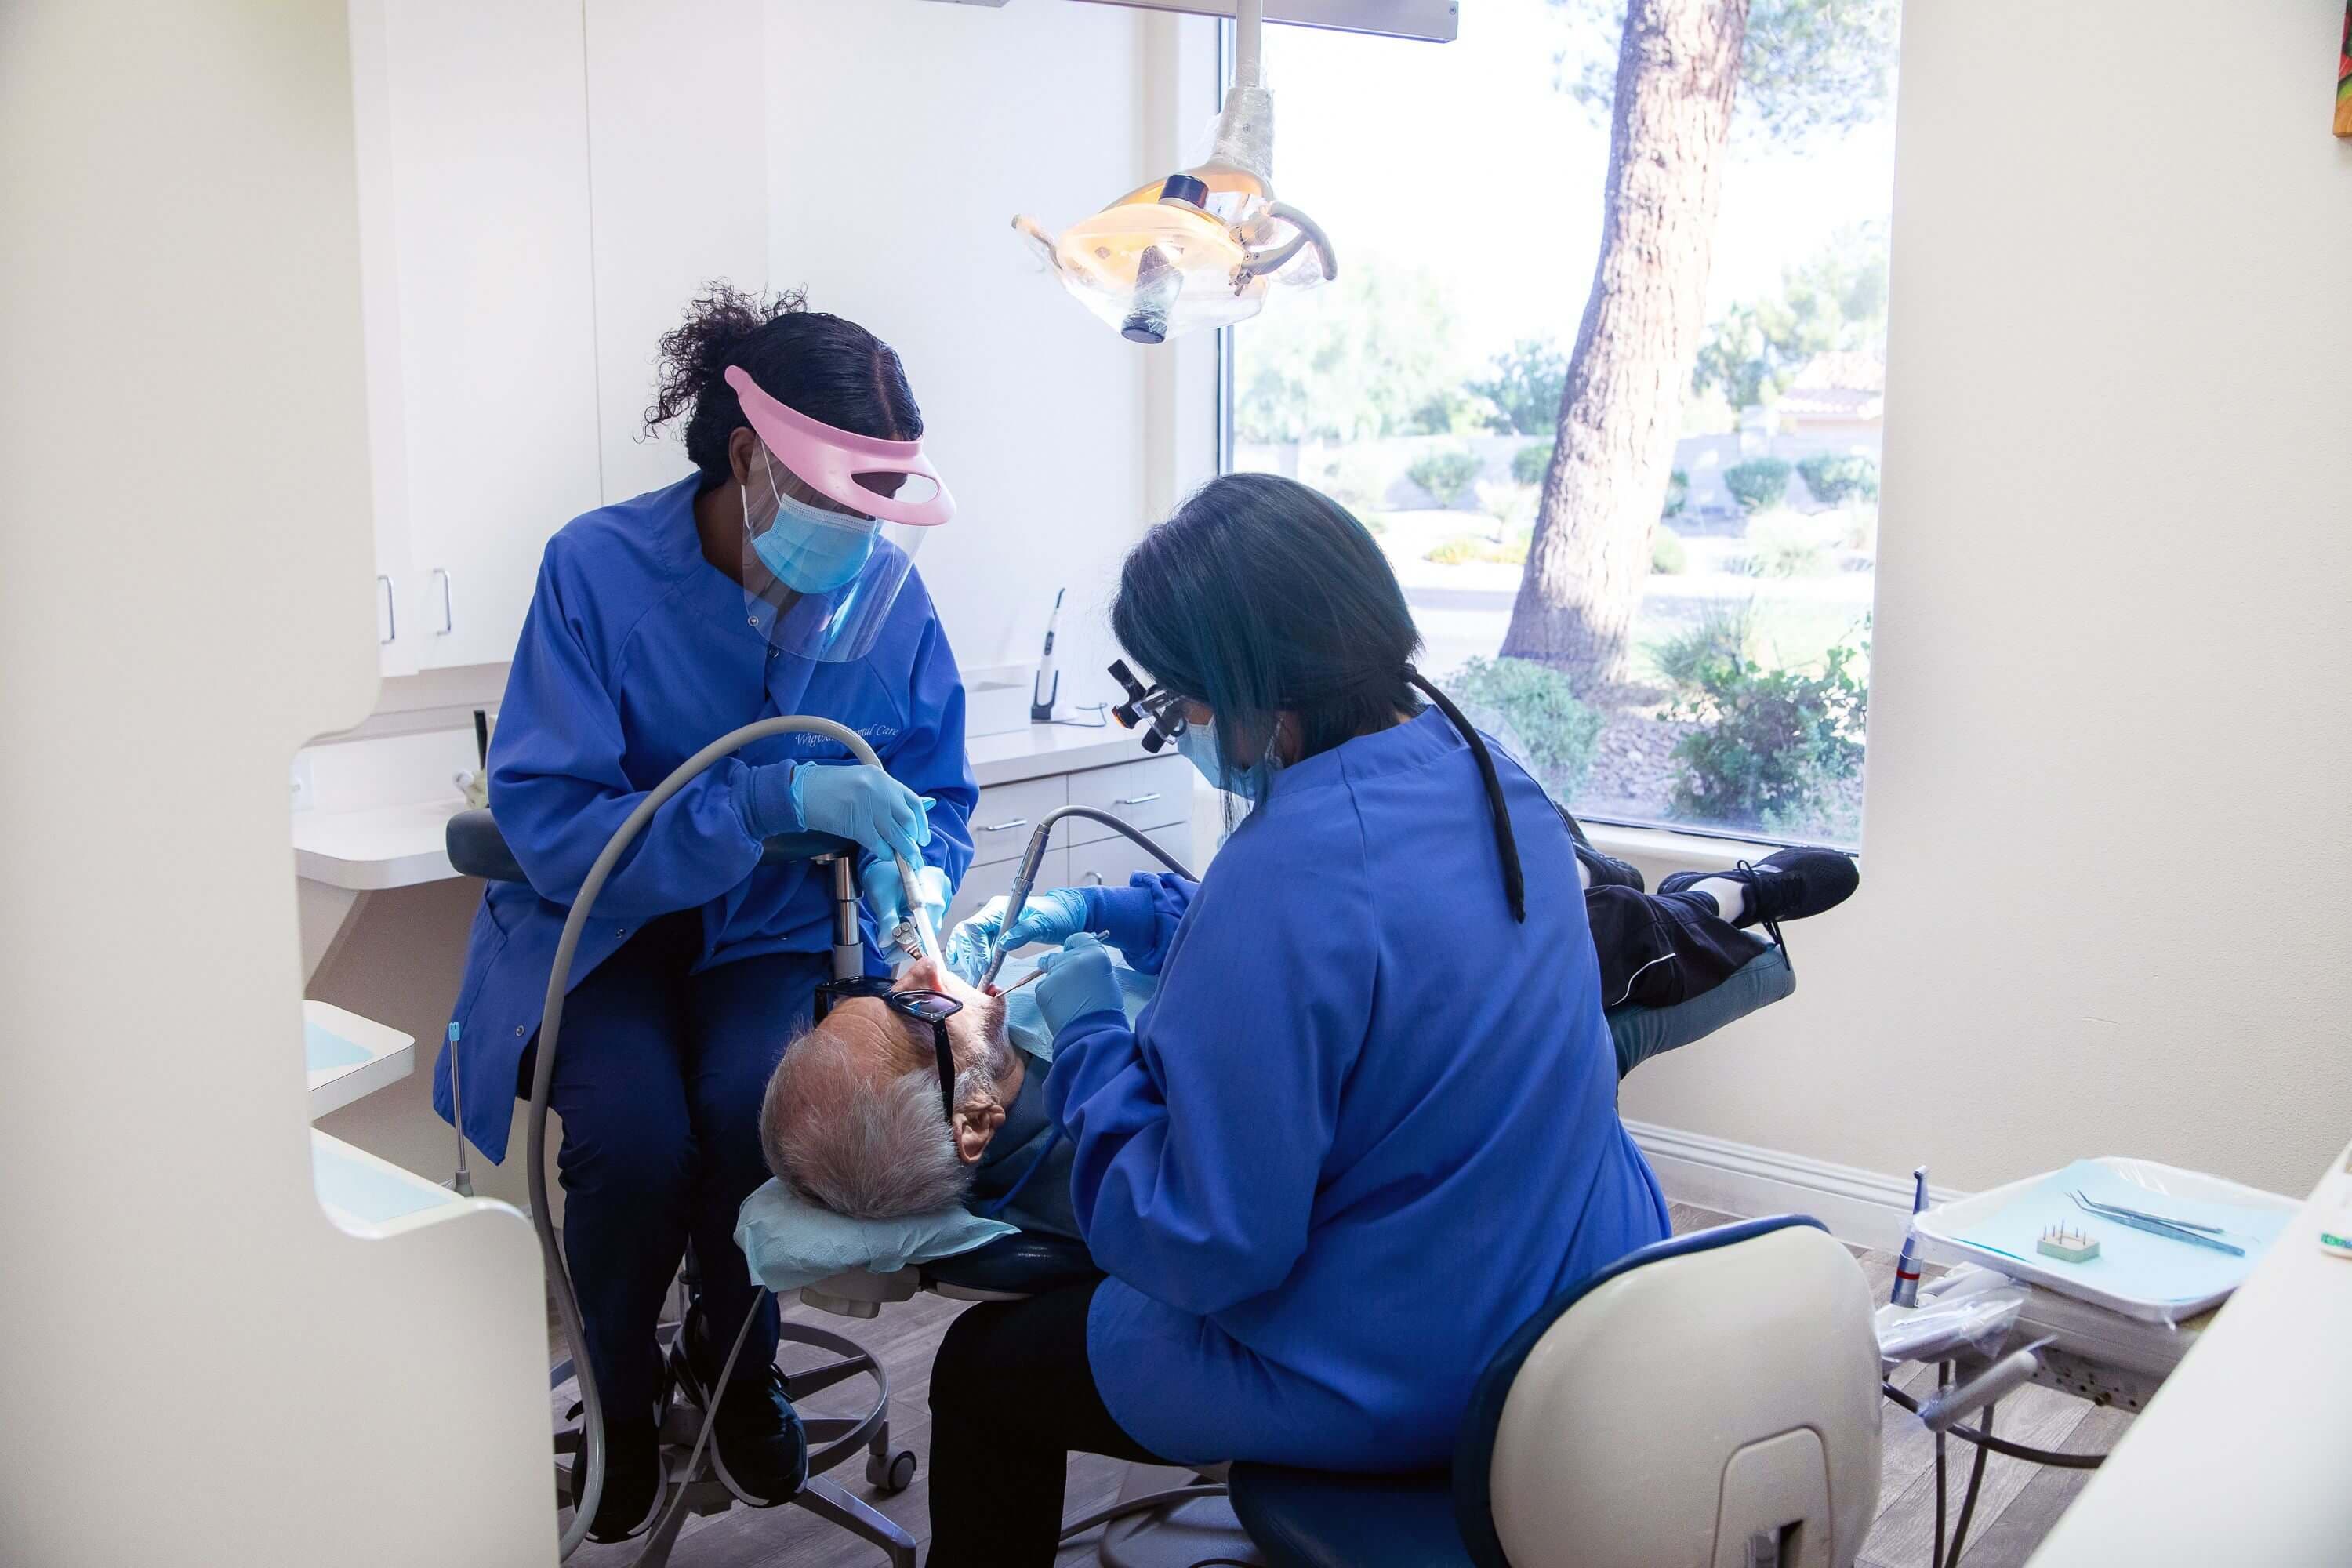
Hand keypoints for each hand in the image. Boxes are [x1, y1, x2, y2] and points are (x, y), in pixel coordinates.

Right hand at [792, 762, 930, 864]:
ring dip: (904, 851)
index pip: (913, 801)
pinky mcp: (857, 824)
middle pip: (908, 820)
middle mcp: (879, 790)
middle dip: (914, 840)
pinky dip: (884, 852)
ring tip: (908, 862)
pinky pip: (878, 843)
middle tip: (915, 853)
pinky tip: (885, 855)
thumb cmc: (829, 787)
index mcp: (882, 778)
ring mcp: (869, 806)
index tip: (922, 836)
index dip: (922, 822)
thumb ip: (884, 795)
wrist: (802, 791)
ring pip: (896, 834)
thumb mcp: (862, 782)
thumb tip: (907, 816)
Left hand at [862, 859, 950, 943]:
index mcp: (932, 886)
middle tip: (891, 951)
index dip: (914, 943)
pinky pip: (930, 916)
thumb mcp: (883, 897)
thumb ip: (886, 921)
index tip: (902, 954)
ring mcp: (942, 891)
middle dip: (909, 940)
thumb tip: (886, 941)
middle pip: (930, 925)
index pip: (929, 924)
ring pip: (930, 922)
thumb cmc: (884, 871)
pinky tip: (902, 925)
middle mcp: (941, 888)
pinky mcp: (938, 894)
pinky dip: (915, 924)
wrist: (886, 857)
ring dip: (912, 934)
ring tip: (893, 939)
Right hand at [943, 888, 1094, 982]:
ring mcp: (990, 925)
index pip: (976, 926)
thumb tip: (1003, 945)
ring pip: (966, 942)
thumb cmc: (1055, 915)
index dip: (977, 948)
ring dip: (969, 962)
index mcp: (999, 908)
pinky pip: (973, 945)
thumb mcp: (1043, 923)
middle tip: (978, 980)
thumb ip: (1024, 932)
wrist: (1063, 915)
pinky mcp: (993, 935)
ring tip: (977, 981)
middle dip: (970, 959)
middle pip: (966, 935)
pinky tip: (969, 970)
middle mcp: (990, 915)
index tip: (985, 966)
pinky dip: (969, 958)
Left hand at [1035, 934, 1125, 1037]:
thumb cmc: (1105, 1010)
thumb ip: (1092, 965)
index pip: (1079, 938)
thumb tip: (1082, 964)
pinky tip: (1060, 1007)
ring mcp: (1056, 973)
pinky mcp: (1042, 988)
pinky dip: (1049, 995)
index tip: (1075, 955)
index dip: (1075, 947)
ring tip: (1067, 1000)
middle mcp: (1073, 958)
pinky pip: (1043, 986)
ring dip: (1056, 980)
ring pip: (1050, 970)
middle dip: (1062, 965)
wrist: (1092, 1033)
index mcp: (1095, 954)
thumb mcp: (1107, 979)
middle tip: (1071, 984)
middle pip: (1061, 954)